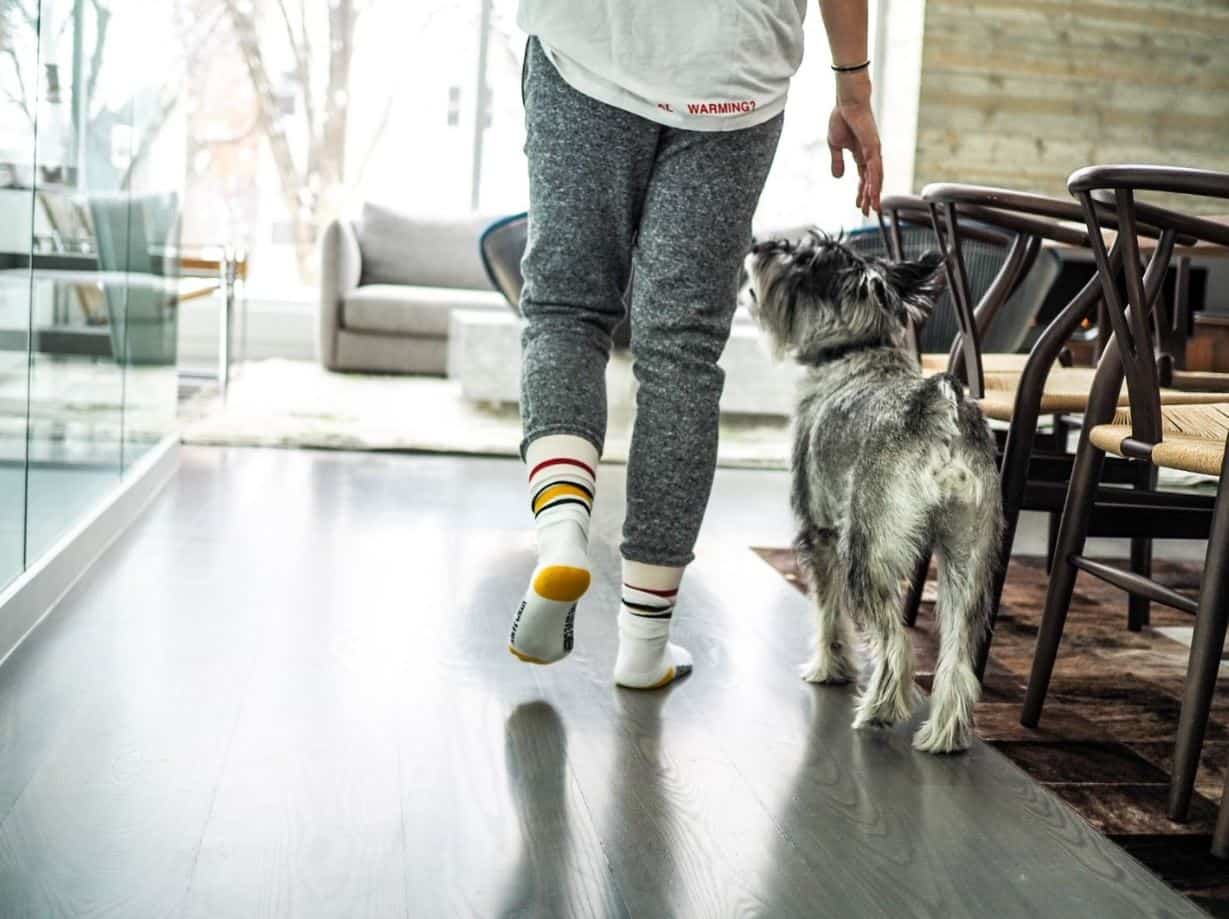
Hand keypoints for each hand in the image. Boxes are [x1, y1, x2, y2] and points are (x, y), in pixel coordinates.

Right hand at [827, 74, 882, 215]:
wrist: (846, 103)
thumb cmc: (841, 118)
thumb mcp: (835, 145)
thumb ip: (837, 162)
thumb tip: (838, 178)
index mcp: (861, 155)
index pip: (863, 178)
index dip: (861, 193)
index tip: (859, 206)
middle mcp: (870, 155)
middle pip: (871, 181)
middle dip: (869, 198)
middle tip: (869, 213)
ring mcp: (873, 152)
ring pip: (875, 178)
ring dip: (874, 194)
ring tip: (873, 209)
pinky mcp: (873, 148)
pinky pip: (874, 169)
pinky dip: (874, 183)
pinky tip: (873, 194)